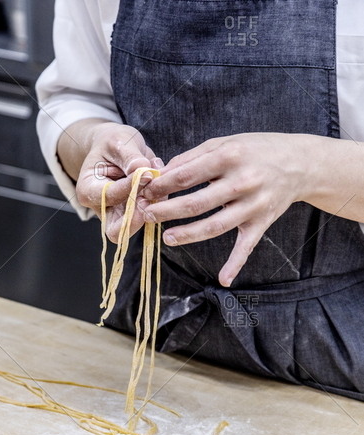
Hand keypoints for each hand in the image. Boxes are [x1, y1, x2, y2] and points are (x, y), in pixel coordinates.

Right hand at [75, 122, 162, 242]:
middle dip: (136, 217)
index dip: (131, 187)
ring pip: (135, 226)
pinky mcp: (136, 214)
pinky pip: (149, 216)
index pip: (110, 196)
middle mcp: (102, 209)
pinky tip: (162, 185)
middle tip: (150, 199)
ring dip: (151, 208)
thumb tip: (144, 171)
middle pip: (117, 230)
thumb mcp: (118, 142)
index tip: (147, 174)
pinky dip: (159, 203)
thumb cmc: (112, 144)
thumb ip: (130, 158)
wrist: (117, 148)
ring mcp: (119, 215)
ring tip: (160, 185)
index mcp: (88, 191)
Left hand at [143, 132, 309, 285]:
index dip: (162, 186)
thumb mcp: (225, 142)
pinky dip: (236, 264)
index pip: (186, 175)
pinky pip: (246, 246)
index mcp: (229, 156)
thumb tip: (163, 174)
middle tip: (148, 215)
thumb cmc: (255, 150)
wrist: (299, 163)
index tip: (146, 192)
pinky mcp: (262, 222)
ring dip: (188, 235)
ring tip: (167, 238)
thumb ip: (193, 157)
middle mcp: (242, 181)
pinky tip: (223, 279)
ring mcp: (253, 205)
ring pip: (215, 226)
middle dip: (167, 211)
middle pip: (196, 203)